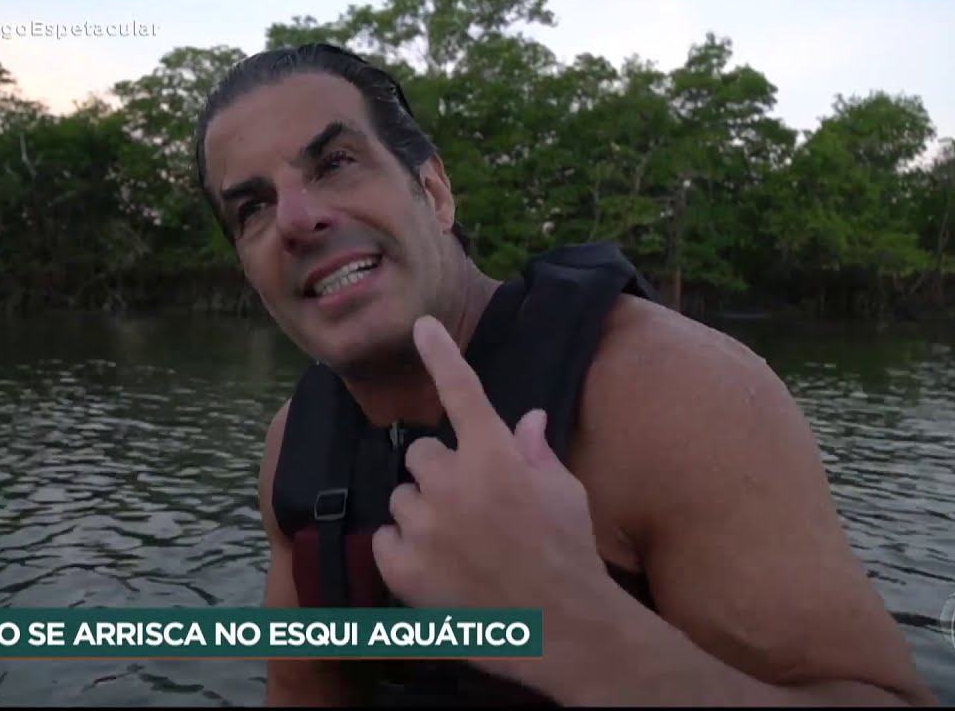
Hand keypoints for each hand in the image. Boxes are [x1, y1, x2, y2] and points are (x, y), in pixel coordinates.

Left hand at [372, 316, 616, 679]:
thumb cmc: (569, 555)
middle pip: (420, 455)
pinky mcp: (403, 566)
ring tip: (459, 547)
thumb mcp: (565, 494)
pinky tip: (439, 569)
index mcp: (495, 456)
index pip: (462, 391)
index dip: (440, 353)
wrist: (563, 628)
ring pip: (402, 499)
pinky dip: (404, 553)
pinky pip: (386, 540)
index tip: (422, 326)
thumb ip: (535, 452)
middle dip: (439, 475)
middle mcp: (454, 481)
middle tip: (468, 507)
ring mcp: (425, 524)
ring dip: (422, 515)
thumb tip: (526, 417)